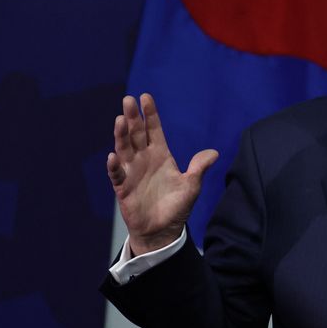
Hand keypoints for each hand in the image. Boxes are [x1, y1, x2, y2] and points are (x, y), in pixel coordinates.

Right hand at [106, 94, 217, 255]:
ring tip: (120, 120)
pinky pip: (117, 174)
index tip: (146, 97)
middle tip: (128, 99)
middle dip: (133, 118)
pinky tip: (113, 156)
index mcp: (161, 155)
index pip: (154, 130)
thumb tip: (214, 153)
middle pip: (136, 134)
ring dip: (121, 135)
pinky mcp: (123, 188)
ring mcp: (132, 172)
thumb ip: (199, 168)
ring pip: (124, 149)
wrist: (163, 230)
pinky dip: (114, 166)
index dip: (150, 115)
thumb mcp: (192, 186)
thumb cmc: (176, 206)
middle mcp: (144, 159)